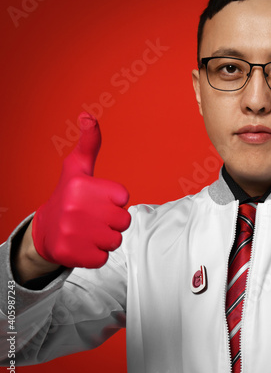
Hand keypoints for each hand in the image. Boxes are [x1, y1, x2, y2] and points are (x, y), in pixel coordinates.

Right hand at [32, 113, 130, 267]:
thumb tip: (88, 115)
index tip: (98, 200)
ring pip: (116, 240)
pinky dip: (97, 254)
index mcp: (82, 186)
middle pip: (123, 221)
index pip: (123, 198)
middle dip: (113, 221)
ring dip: (106, 238)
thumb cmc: (68, 195)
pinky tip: (83, 244)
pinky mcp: (72, 255)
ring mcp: (72, 233)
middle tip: (94, 218)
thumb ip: (89, 143)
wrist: (45, 231)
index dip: (114, 201)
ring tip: (89, 231)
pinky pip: (103, 258)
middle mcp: (75, 208)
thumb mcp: (77, 167)